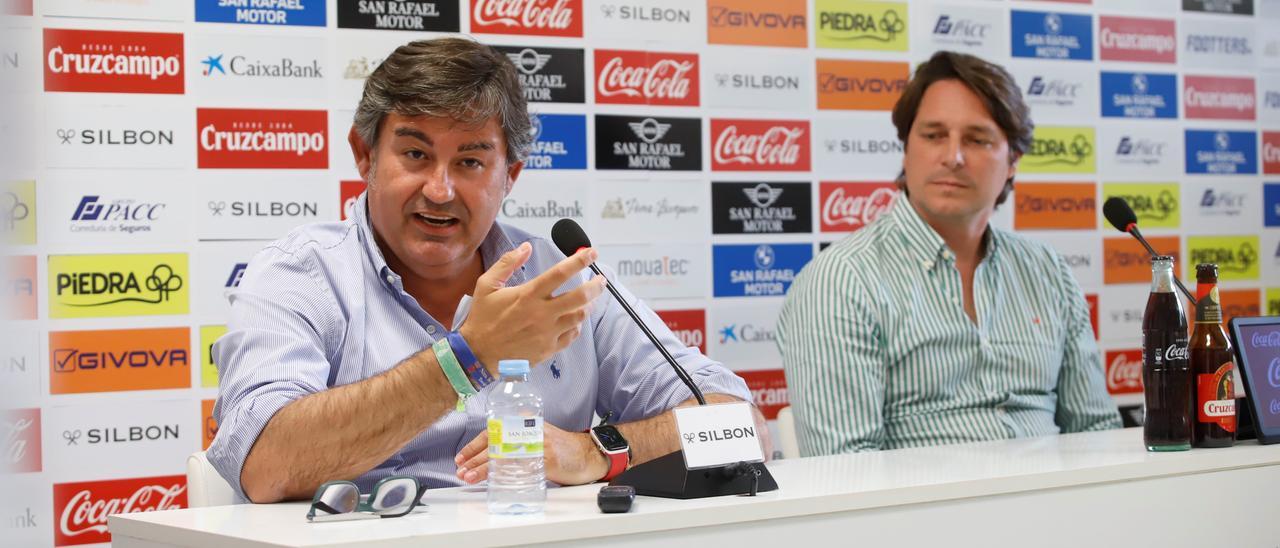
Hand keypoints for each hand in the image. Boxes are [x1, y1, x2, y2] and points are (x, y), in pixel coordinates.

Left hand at [454, 422, 608, 485]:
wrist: (588, 453)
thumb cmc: (561, 448)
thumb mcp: (536, 436)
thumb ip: (517, 441)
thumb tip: (490, 456)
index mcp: (523, 423)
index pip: (492, 432)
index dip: (474, 446)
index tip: (461, 457)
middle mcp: (528, 430)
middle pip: (494, 444)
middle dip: (474, 459)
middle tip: (461, 470)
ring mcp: (537, 444)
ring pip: (503, 455)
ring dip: (484, 468)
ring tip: (469, 477)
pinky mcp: (545, 458)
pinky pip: (520, 467)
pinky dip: (505, 474)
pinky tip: (494, 481)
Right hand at [459, 243, 606, 371]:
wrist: (478, 354)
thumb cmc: (482, 318)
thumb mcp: (487, 285)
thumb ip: (507, 263)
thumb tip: (526, 247)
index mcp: (528, 295)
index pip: (560, 273)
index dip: (579, 260)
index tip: (591, 253)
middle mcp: (541, 314)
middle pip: (580, 296)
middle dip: (596, 285)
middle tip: (601, 279)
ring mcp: (547, 333)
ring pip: (579, 316)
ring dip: (589, 305)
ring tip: (590, 298)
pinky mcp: (548, 349)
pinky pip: (572, 335)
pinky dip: (577, 325)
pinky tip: (575, 319)